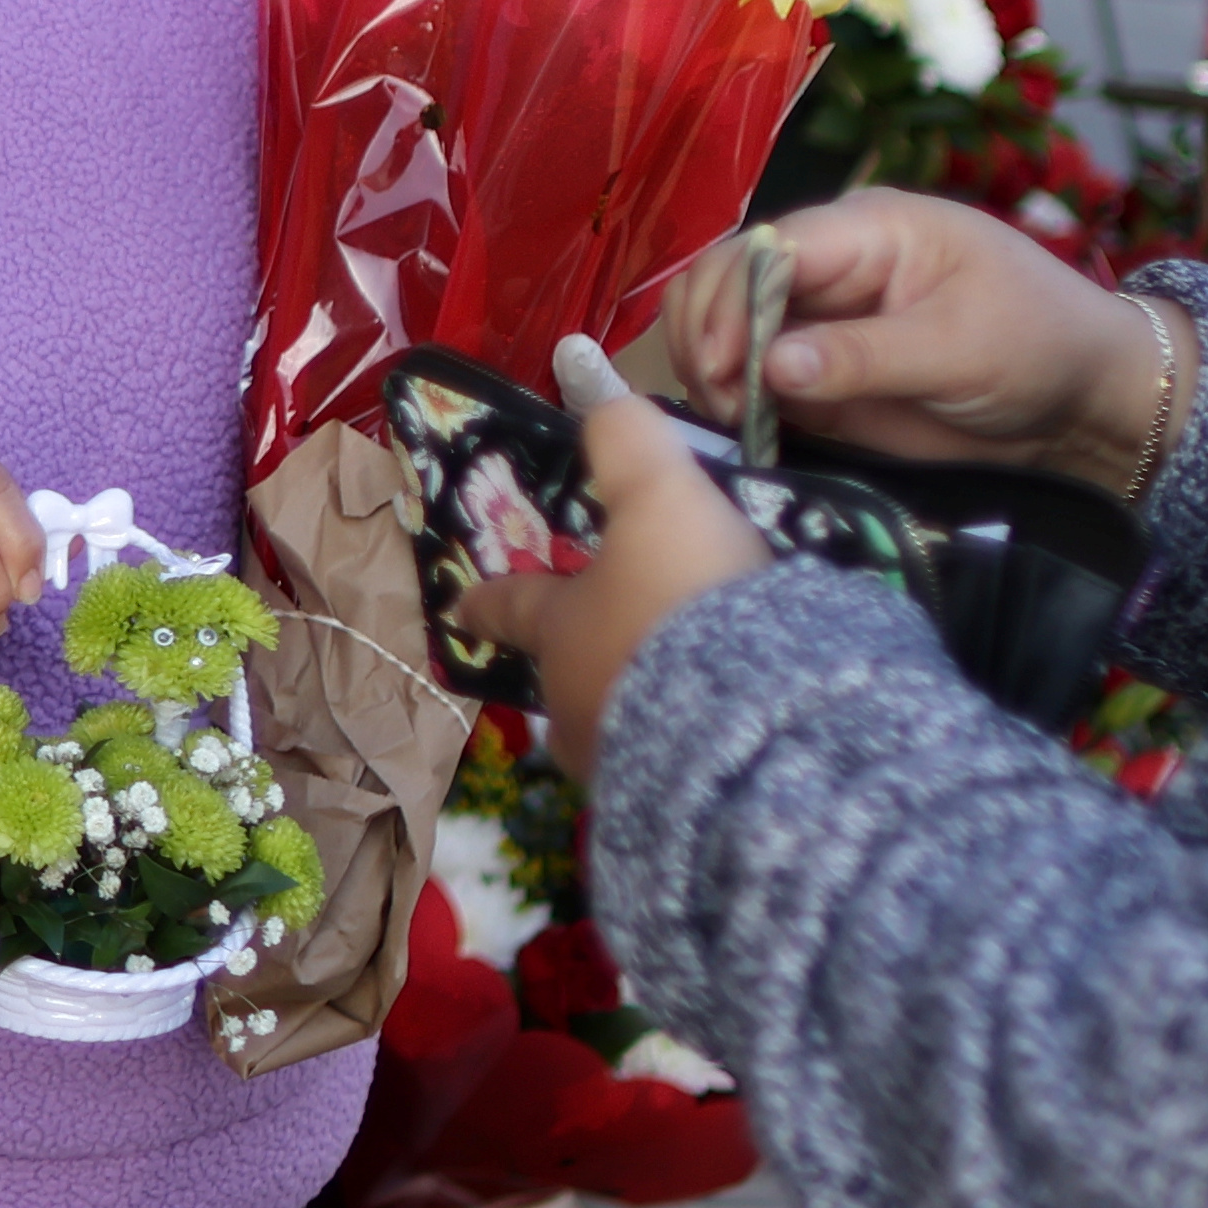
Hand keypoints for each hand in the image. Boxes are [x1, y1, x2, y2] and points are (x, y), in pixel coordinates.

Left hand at [472, 338, 773, 784]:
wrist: (746, 722)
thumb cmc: (684, 598)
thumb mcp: (659, 495)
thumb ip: (628, 442)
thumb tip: (603, 403)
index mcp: (557, 629)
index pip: (511, 606)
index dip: (488, 599)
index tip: (460, 608)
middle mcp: (572, 702)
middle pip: (564, 674)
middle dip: (584, 657)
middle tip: (615, 641)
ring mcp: (618, 761)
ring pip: (613, 724)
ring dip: (636, 703)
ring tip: (681, 691)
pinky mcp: (674, 803)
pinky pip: (670, 763)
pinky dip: (684, 742)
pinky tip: (719, 734)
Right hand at [697, 189, 1180, 490]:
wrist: (1080, 400)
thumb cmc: (1039, 344)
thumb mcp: (958, 347)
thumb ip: (863, 356)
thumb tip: (773, 365)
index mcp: (868, 230)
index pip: (770, 248)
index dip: (733, 301)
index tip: (724, 368)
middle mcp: (830, 265)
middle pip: (726, 277)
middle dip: (708, 334)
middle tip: (723, 404)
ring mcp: (818, 318)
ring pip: (722, 323)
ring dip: (708, 367)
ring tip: (731, 420)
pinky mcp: (816, 371)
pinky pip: (748, 375)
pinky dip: (728, 398)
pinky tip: (739, 429)